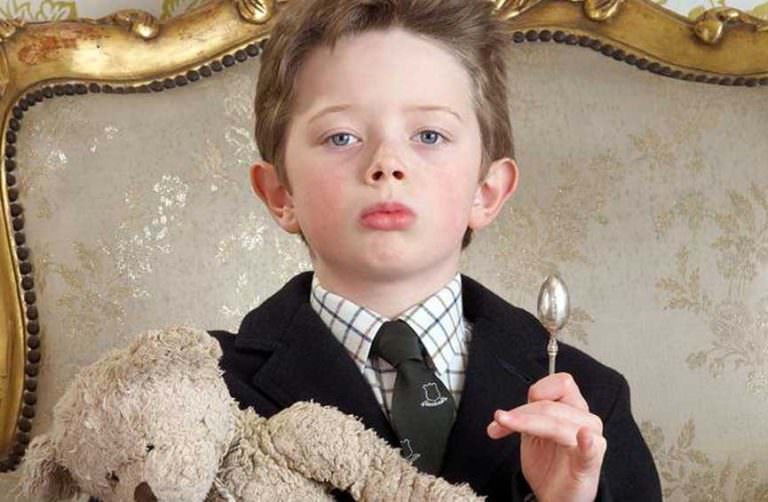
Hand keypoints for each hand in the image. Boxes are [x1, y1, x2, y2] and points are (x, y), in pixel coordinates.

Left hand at [486, 373, 605, 501]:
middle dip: (520, 413)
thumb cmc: (548, 464)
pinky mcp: (590, 463)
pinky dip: (586, 442)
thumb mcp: (532, 434)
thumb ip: (524, 416)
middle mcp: (584, 420)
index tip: (514, 406)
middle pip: (551, 404)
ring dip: (527, 423)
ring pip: (557, 422)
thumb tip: (501, 413)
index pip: (561, 384)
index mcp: (572, 409)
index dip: (537, 390)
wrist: (556, 497)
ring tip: (506, 428)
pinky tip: (582, 436)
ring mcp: (590, 441)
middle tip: (499, 423)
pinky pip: (590, 449)